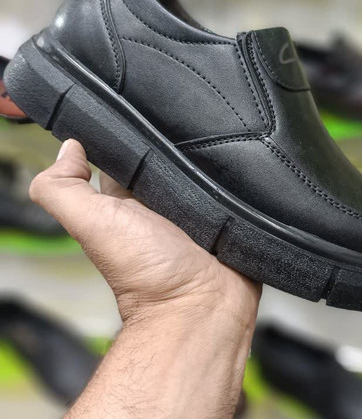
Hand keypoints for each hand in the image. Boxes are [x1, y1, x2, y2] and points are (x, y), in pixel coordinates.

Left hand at [30, 139, 260, 323]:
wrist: (201, 308)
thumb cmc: (147, 276)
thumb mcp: (92, 225)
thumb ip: (63, 190)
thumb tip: (68, 147)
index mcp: (125, 201)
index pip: (123, 153)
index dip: (127, 133)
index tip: (136, 111)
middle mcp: (161, 202)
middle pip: (167, 154)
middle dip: (175, 137)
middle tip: (185, 124)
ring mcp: (199, 208)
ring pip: (203, 166)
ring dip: (211, 154)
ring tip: (217, 142)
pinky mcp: (231, 214)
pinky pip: (236, 184)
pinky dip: (239, 175)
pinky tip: (240, 164)